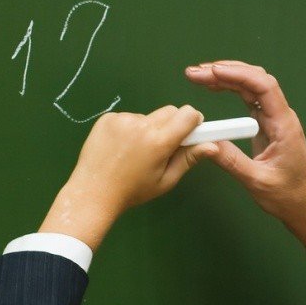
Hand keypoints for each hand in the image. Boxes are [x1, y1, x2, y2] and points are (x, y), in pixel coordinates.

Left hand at [41, 105, 216, 250]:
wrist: (92, 193)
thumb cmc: (133, 191)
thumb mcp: (165, 180)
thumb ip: (188, 159)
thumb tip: (213, 146)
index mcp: (159, 142)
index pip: (188, 115)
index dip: (194, 121)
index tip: (192, 131)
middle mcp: (142, 125)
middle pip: (170, 111)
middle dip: (173, 125)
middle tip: (163, 146)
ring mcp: (122, 119)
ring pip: (148, 116)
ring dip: (149, 128)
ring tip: (136, 152)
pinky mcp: (107, 118)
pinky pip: (128, 118)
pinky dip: (130, 129)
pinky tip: (120, 148)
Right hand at [184, 61, 305, 225]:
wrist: (302, 204)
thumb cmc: (287, 195)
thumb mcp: (257, 181)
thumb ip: (232, 161)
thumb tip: (206, 143)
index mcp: (284, 125)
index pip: (264, 87)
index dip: (239, 75)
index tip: (213, 72)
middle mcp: (280, 116)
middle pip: (255, 80)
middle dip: (226, 71)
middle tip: (196, 73)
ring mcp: (273, 118)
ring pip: (251, 86)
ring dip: (226, 77)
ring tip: (198, 76)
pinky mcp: (266, 123)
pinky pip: (249, 98)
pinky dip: (230, 89)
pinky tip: (214, 86)